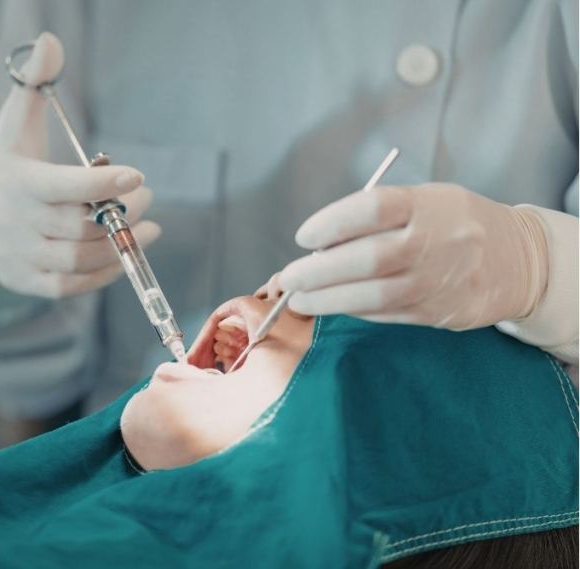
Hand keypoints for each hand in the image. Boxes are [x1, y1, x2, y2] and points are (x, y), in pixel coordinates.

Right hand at [0, 32, 159, 297]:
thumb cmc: (8, 166)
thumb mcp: (15, 125)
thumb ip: (33, 84)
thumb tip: (49, 41)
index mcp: (15, 182)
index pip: (63, 186)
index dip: (102, 182)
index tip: (138, 175)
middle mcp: (14, 223)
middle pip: (80, 225)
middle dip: (122, 211)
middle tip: (144, 197)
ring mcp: (19, 256)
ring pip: (80, 259)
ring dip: (122, 244)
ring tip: (149, 227)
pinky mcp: (26, 282)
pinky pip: (73, 287)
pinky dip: (106, 273)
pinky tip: (127, 252)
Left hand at [279, 183, 547, 329]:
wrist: (518, 261)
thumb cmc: (455, 224)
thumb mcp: (425, 201)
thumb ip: (378, 218)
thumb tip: (320, 245)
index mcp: (428, 205)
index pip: (371, 209)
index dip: (330, 223)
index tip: (304, 237)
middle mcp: (435, 243)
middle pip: (366, 259)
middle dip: (317, 272)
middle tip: (288, 277)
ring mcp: (438, 281)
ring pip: (373, 295)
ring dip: (327, 300)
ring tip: (299, 298)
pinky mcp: (438, 313)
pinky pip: (385, 314)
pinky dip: (352, 310)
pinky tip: (332, 305)